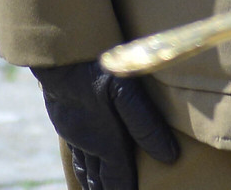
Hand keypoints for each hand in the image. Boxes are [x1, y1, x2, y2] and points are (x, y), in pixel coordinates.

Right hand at [32, 61, 179, 189]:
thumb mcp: (128, 92)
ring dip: (91, 182)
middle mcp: (88, 143)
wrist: (60, 53)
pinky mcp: (64, 119)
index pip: (118, 178)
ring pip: (84, 167)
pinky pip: (73, 151)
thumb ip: (147, 125)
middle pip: (98, 178)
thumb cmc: (98, 70)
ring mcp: (73, 132)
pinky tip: (83, 162)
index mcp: (105, 142)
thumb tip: (170, 157)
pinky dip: (80, 165)